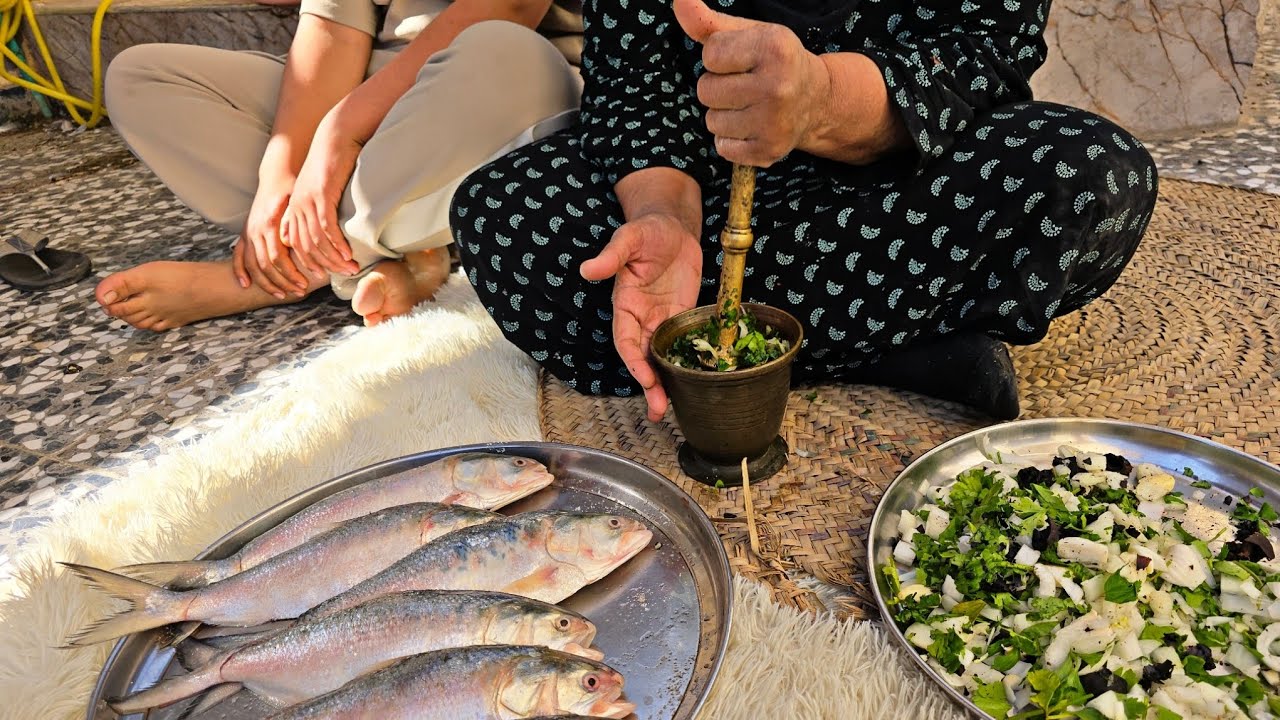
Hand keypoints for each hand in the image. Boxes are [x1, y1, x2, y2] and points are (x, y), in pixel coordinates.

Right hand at [234, 176, 307, 298]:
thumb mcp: (297, 204)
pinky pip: (238, 256)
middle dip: (283, 281)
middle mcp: (255, 230)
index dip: (290, 273)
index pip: (277, 257)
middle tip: (300, 291)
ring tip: (281, 294)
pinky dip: (241, 271)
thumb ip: (292, 223)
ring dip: (267, 282)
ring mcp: (248, 232)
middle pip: (266, 265)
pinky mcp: (245, 233)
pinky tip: (246, 285)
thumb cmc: (293, 191)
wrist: (278, 176)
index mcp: (269, 224)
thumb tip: (290, 243)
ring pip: (253, 265)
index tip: (305, 284)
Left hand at [281, 122, 360, 276]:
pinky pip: (326, 228)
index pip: (298, 244)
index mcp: (296, 207)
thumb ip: (321, 208)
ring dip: (334, 258)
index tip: (326, 274)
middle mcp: (297, 207)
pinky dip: (337, 244)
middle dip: (324, 265)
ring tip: (350, 268)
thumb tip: (326, 229)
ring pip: (317, 241)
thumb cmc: (335, 161)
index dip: (310, 262)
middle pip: (306, 247)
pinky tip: (348, 254)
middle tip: (344, 275)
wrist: (337, 136)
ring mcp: (307, 202)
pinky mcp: (320, 196)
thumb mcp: (323, 188)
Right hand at [580, 214, 702, 421]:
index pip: (626, 341)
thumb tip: (588, 269)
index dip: (635, 361)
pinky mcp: (681, 318)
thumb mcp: (630, 239)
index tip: (646, 378)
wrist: (673, 227)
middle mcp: (641, 318)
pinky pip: (681, 345)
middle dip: (649, 385)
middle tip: (658, 409)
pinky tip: (694, 384)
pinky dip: (684, 365)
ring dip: (665, 383)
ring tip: (669, 409)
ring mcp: (662, 320)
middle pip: (643, 358)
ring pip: (661, 358)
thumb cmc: (647, 230)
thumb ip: (611, 256)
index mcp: (625, 305)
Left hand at [673, 0, 830, 166]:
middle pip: (706, 90)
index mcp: (774, 48)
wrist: (818, 100)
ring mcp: (773, 122)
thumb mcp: (748, 34)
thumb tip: (680, 1)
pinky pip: (722, 147)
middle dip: (718, 87)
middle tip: (745, 86)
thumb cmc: (773, 62)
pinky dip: (732, 140)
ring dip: (724, 115)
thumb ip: (708, 22)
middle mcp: (777, 86)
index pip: (710, 54)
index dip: (719, 58)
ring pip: (712, 121)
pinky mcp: (769, 150)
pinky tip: (752, 127)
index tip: (742, 61)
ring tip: (749, 107)